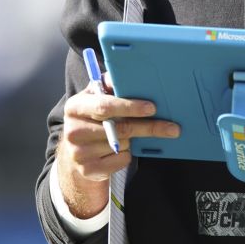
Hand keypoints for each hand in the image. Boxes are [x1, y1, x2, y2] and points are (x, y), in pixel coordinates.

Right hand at [56, 73, 179, 218]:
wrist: (74, 152)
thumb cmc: (91, 118)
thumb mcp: (94, 98)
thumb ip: (109, 85)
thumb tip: (128, 74)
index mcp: (75, 107)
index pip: (105, 106)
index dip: (130, 107)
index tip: (152, 107)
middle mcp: (73, 130)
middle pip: (120, 129)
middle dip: (148, 127)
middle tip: (171, 128)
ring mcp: (79, 152)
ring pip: (122, 145)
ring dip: (133, 140)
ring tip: (131, 135)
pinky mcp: (88, 169)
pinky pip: (121, 160)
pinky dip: (127, 155)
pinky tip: (121, 149)